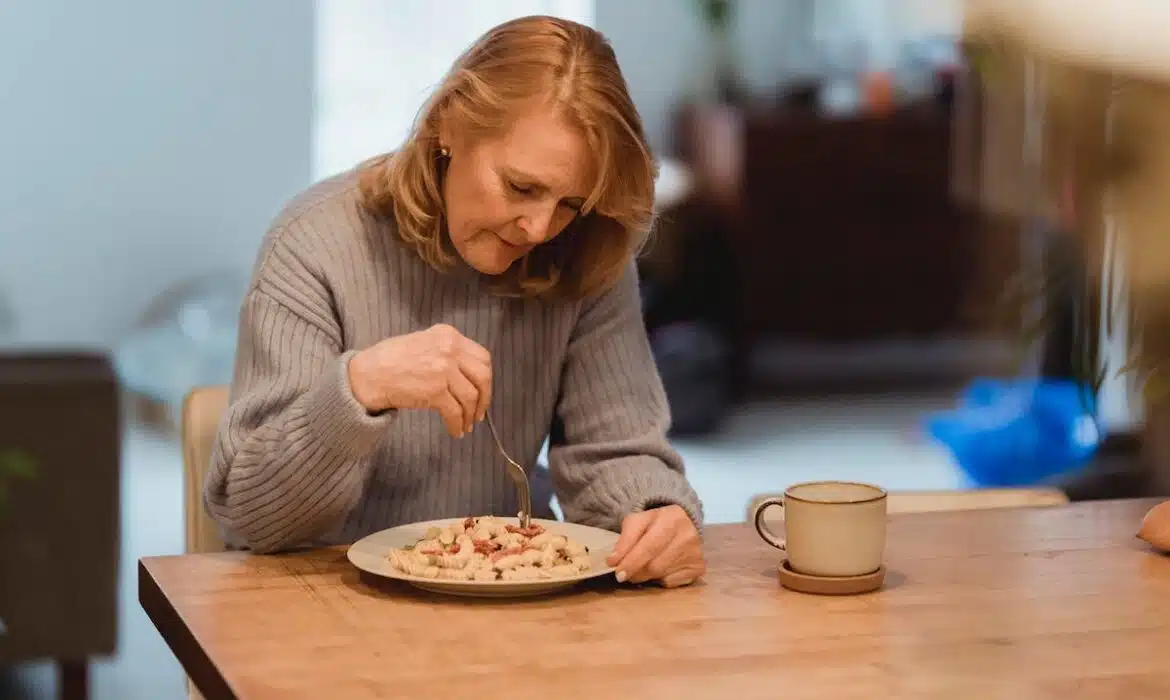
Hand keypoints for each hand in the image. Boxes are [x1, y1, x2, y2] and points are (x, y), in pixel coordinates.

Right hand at [347, 323, 491, 436]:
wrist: (369, 374)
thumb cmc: (390, 360)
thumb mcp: (423, 341)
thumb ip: (446, 350)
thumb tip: (467, 373)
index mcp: (448, 335)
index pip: (482, 356)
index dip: (486, 378)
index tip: (483, 390)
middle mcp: (450, 349)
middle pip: (483, 376)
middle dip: (485, 398)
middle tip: (479, 412)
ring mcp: (444, 370)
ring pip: (471, 396)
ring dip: (471, 415)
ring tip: (466, 425)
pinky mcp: (436, 391)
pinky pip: (455, 412)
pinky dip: (457, 425)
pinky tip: (455, 431)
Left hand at [606, 505, 704, 587]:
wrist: (682, 521)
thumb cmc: (655, 522)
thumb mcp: (637, 521)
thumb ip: (625, 539)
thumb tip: (613, 561)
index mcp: (672, 518)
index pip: (649, 546)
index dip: (631, 561)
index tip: (617, 572)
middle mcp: (688, 536)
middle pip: (655, 565)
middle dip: (636, 571)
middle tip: (626, 572)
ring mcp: (696, 553)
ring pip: (661, 575)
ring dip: (646, 575)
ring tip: (643, 566)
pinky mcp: (699, 567)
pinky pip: (671, 582)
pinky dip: (660, 579)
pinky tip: (660, 567)